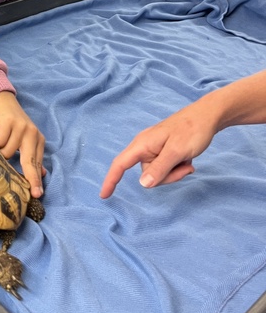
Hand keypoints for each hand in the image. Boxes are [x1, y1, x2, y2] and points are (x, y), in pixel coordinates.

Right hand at [0, 91, 44, 197]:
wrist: (4, 102)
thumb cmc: (13, 125)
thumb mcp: (26, 140)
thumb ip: (33, 155)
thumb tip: (42, 174)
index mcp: (39, 140)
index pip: (37, 163)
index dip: (36, 179)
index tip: (38, 194)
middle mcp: (32, 133)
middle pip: (29, 161)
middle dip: (30, 177)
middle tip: (32, 193)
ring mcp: (21, 127)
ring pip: (8, 153)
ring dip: (0, 153)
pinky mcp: (9, 122)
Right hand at [99, 106, 217, 198]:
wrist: (207, 116)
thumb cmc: (191, 130)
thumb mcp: (177, 151)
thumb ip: (160, 169)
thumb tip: (143, 185)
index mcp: (142, 144)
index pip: (121, 164)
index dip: (111, 180)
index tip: (104, 196)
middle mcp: (145, 147)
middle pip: (146, 175)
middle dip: (166, 177)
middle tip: (185, 167)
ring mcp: (154, 150)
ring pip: (158, 174)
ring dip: (174, 173)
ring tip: (188, 161)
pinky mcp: (164, 151)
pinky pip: (165, 168)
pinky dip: (177, 168)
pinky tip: (188, 159)